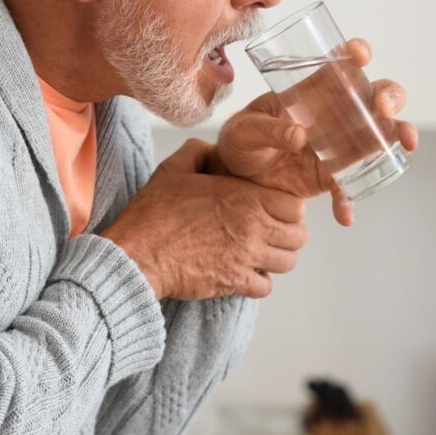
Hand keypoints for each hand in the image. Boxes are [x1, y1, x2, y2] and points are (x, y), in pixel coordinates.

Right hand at [101, 138, 308, 300]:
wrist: (137, 255)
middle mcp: (252, 227)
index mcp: (243, 197)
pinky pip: (266, 286)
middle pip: (298, 236)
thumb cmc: (152, 214)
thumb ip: (197, 152)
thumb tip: (211, 148)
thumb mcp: (172, 170)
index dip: (287, 208)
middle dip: (287, 234)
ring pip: (288, 262)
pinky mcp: (234, 282)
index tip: (272, 209)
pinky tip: (244, 272)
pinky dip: (259, 281)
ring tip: (259, 253)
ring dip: (276, 258)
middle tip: (270, 232)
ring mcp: (246, 257)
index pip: (295, 206)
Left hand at [212, 38, 417, 225]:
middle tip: (385, 108)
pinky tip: (344, 213)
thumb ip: (268, 130)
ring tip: (405, 146)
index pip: (339, 65)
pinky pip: (352, 185)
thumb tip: (298, 135)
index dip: (355, 53)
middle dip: (390, 96)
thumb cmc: (239, 141)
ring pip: (380, 135)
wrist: (236, 179)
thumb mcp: (244, 130)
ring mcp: (339, 144)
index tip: (360, 54)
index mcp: (311, 91)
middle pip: (374, 96)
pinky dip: (350, 199)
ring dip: (397, 137)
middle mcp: (334, 113)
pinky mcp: (333, 175)